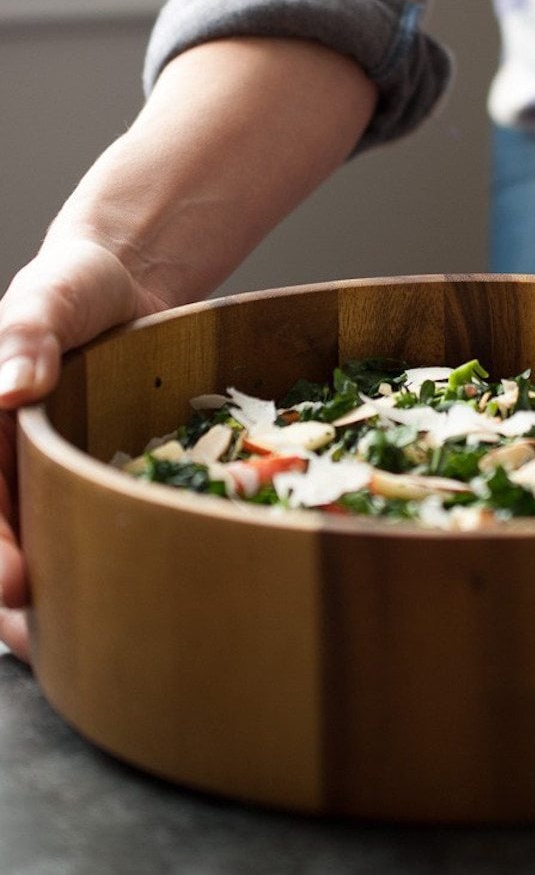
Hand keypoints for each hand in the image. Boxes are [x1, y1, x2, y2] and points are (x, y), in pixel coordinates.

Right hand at [0, 238, 167, 661]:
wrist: (121, 287)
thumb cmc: (73, 288)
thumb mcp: (49, 296)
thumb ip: (27, 332)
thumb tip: (9, 386)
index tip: (16, 585)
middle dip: (10, 605)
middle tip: (52, 644)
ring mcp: (35, 483)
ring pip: (28, 556)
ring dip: (48, 607)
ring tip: (88, 649)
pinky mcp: (78, 489)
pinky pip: (76, 539)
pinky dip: (91, 575)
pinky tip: (121, 606)